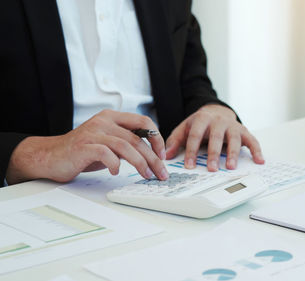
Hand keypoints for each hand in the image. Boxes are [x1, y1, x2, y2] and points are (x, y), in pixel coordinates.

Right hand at [6, 110, 167, 183]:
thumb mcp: (109, 143)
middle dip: (153, 158)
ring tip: (146, 175)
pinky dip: (116, 165)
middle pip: (138, 139)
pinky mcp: (84, 146)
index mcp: (113, 117)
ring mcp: (94, 132)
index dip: (157, 138)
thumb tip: (152, 155)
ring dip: (141, 164)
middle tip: (161, 173)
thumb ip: (127, 143)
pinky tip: (117, 172)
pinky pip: (107, 154)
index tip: (162, 155)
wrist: (52, 156)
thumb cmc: (83, 151)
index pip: (144, 122)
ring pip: (127, 146)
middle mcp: (104, 121)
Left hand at [165, 104, 264, 170]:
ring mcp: (232, 126)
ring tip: (230, 167)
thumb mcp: (185, 128)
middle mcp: (219, 121)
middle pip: (216, 137)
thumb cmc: (200, 123)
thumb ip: (176, 140)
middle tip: (211, 168)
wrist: (216, 111)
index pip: (196, 136)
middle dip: (213, 154)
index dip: (192, 151)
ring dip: (233, 153)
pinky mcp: (244, 131)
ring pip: (234, 139)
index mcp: (202, 119)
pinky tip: (259, 161)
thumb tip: (166, 155)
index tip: (189, 165)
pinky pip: (252, 140)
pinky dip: (257, 150)